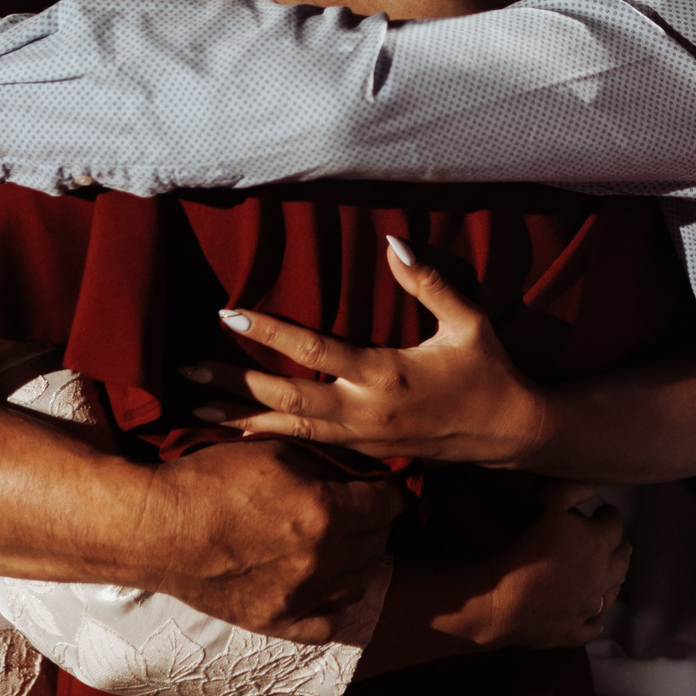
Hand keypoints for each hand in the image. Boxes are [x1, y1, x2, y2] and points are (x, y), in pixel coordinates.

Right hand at [141, 440, 406, 642]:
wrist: (157, 527)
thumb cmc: (210, 480)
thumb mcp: (274, 454)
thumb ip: (323, 466)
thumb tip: (356, 472)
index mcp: (324, 512)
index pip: (387, 505)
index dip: (389, 493)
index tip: (384, 489)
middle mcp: (319, 559)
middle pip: (377, 544)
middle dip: (378, 525)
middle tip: (366, 513)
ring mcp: (298, 596)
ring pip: (359, 583)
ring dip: (360, 562)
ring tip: (347, 545)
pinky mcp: (274, 621)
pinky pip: (326, 622)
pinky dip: (334, 603)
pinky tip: (324, 584)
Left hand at [189, 237, 550, 468]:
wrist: (511, 435)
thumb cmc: (490, 371)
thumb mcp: (468, 321)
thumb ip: (428, 283)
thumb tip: (392, 242)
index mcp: (386, 376)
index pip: (315, 351)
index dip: (269, 333)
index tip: (228, 315)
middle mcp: (365, 413)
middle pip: (284, 399)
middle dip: (232, 385)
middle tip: (185, 371)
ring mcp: (362, 439)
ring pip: (288, 431)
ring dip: (238, 420)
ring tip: (190, 412)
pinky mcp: (364, 452)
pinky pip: (305, 446)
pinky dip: (266, 438)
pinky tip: (236, 434)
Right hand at [466, 480, 631, 649]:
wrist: (501, 597)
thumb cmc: (523, 546)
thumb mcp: (548, 504)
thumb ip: (574, 490)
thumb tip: (597, 484)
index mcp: (598, 544)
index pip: (615, 524)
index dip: (609, 514)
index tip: (603, 510)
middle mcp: (601, 577)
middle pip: (623, 561)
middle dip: (620, 546)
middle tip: (614, 539)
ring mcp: (589, 608)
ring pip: (612, 594)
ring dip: (612, 580)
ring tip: (606, 572)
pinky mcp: (573, 632)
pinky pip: (593, 626)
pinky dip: (595, 618)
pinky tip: (592, 615)